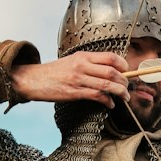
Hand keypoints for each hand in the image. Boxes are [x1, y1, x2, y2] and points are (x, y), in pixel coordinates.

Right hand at [11, 51, 128, 106]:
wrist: (33, 79)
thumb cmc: (53, 72)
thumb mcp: (72, 61)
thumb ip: (89, 64)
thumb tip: (108, 71)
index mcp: (83, 56)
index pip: (110, 57)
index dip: (123, 65)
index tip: (127, 72)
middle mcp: (82, 66)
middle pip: (112, 72)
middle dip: (125, 81)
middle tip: (128, 88)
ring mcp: (78, 79)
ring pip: (107, 85)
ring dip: (120, 93)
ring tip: (125, 97)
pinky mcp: (74, 92)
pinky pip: (97, 96)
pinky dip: (108, 101)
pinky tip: (110, 104)